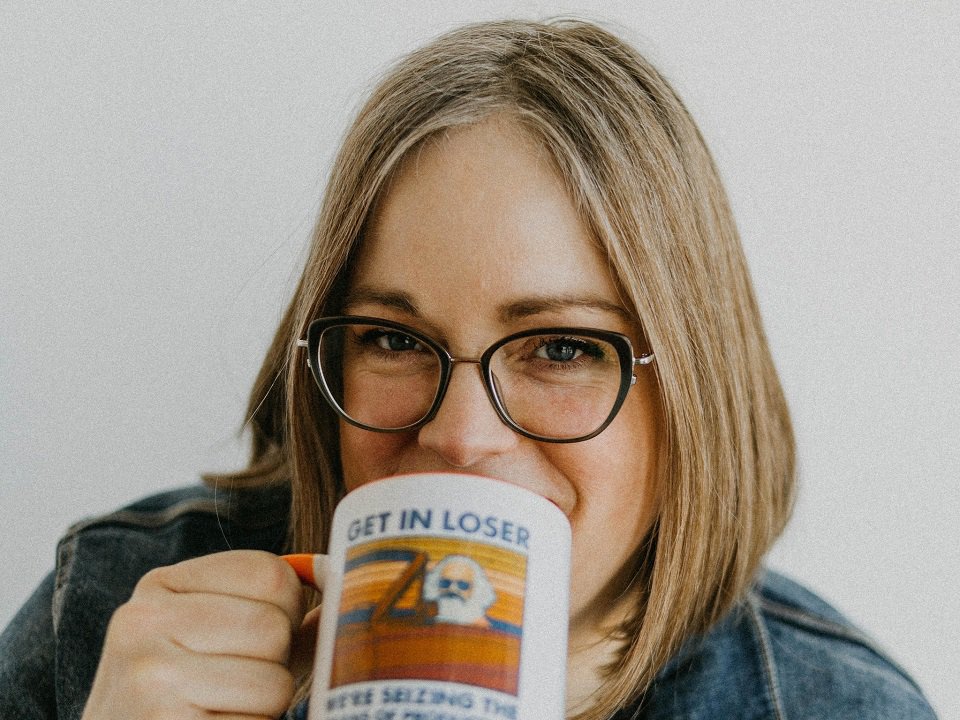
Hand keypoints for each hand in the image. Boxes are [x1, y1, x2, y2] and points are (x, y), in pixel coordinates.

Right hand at [82, 550, 309, 719]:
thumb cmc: (180, 696)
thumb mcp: (210, 636)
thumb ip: (274, 609)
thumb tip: (347, 589)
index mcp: (160, 586)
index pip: (271, 574)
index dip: (287, 609)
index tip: (260, 637)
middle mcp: (144, 623)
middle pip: (274, 628)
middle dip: (275, 664)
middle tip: (238, 685)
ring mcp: (149, 679)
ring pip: (274, 684)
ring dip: (266, 708)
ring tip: (224, 711)